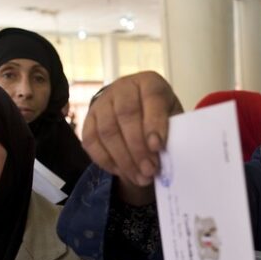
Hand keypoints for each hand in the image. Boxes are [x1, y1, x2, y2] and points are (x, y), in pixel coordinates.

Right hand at [83, 71, 182, 193]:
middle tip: (149, 170)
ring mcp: (102, 103)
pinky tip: (122, 173)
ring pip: (107, 131)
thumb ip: (172, 131)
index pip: (151, 97)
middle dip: (138, 148)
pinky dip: (106, 161)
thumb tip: (168, 155)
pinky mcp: (88, 120)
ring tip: (139, 176)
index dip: (154, 122)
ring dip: (124, 159)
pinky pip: (91, 142)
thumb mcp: (172, 117)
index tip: (158, 146)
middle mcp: (123, 87)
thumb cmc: (159, 116)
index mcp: (149, 82)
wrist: (135, 111)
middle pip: (126, 116)